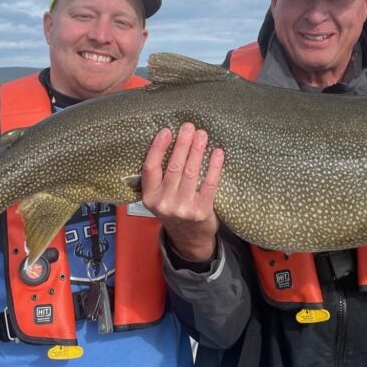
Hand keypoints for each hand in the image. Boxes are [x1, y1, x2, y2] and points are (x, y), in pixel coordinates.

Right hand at [141, 122, 224, 261]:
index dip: (157, 148)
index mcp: (150, 197)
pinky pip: (209, 184)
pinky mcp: (202, 211)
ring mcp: (183, 208)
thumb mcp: (159, 197)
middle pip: (174, 167)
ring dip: (197, 150)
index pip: (150, 168)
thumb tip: (172, 140)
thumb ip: (160, 177)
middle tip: (189, 127)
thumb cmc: (174, 209)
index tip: (166, 131)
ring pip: (191, 172)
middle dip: (182, 144)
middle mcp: (164, 203)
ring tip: (202, 135)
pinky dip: (214, 167)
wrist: (189, 238)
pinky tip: (217, 153)